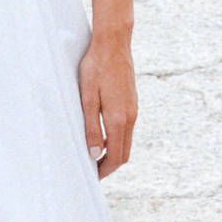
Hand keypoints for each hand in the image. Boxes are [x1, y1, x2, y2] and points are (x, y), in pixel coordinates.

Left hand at [80, 35, 135, 178]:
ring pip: (126, 142)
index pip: (116, 156)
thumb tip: (94, 154)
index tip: (91, 177)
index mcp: (119, 119)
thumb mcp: (87, 99)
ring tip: (94, 157)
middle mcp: (130, 117)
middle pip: (124, 153)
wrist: (113, 43)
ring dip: (113, 153)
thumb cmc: (96, 68)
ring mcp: (133, 110)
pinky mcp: (132, 103)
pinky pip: (126, 130)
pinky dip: (116, 140)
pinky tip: (102, 137)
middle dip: (109, 166)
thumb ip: (91, 128)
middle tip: (92, 171)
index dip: (104, 170)